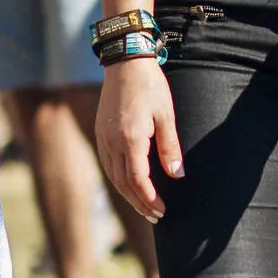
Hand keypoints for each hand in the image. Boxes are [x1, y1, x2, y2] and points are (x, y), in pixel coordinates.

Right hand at [94, 59, 179, 219]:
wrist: (125, 61)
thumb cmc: (150, 86)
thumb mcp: (166, 115)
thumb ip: (170, 147)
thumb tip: (177, 175)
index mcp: (130, 139)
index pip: (137, 180)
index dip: (149, 199)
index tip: (162, 210)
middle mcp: (112, 142)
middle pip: (123, 184)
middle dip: (140, 203)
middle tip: (156, 216)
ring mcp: (103, 137)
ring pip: (112, 176)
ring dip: (128, 195)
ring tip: (143, 206)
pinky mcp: (100, 132)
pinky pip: (107, 164)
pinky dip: (118, 179)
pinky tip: (128, 184)